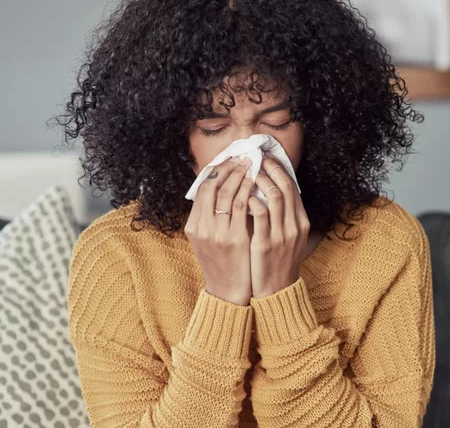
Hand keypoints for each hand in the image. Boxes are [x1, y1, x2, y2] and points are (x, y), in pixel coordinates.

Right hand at [185, 156, 253, 305]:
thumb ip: (210, 219)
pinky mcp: (233, 239)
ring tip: (251, 164)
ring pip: (226, 193)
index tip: (229, 160)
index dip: (216, 171)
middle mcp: (202, 228)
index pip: (202, 189)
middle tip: (242, 157)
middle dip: (228, 168)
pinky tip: (256, 183)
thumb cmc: (222, 264)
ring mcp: (216, 233)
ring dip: (239, 175)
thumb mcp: (208, 241)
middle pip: (211, 186)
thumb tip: (221, 192)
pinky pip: (240, 206)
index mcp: (194, 226)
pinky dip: (248, 191)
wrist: (227, 292)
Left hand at [248, 157, 310, 298]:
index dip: (280, 170)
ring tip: (248, 174)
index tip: (267, 159)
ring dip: (260, 181)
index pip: (293, 187)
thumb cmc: (278, 261)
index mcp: (301, 222)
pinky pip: (259, 215)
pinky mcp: (265, 244)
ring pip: (274, 197)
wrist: (276, 290)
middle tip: (255, 159)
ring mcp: (281, 235)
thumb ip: (285, 216)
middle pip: (285, 187)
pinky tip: (242, 197)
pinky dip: (251, 201)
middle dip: (270, 169)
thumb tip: (273, 191)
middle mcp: (294, 226)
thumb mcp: (289, 237)